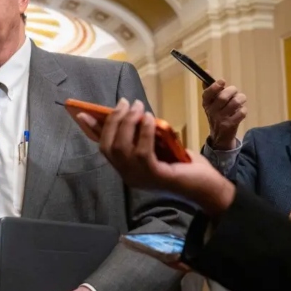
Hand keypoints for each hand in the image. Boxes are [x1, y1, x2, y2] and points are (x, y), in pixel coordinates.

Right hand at [74, 98, 235, 214]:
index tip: (83, 113)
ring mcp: (140, 177)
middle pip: (109, 147)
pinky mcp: (155, 176)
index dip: (92, 130)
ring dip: (128, 123)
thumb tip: (132, 115)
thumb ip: (143, 137)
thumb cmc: (184, 166)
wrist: (208, 187)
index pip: (103, 148)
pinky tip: (150, 118)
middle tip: (127, 103)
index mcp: (126, 169)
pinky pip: (142, 151)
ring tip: (139, 107)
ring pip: (122, 148)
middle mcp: (129, 175)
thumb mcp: (159, 147)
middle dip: (114, 121)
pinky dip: (144, 132)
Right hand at [201, 80, 246, 149]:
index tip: (222, 81)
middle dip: (232, 91)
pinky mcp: (229, 125)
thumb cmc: (217, 113)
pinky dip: (243, 109)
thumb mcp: (211, 102)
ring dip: (240, 99)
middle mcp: (211, 111)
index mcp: (206, 103)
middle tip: (235, 91)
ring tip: (240, 99)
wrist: (220, 136)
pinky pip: (241, 112)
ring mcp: (220, 119)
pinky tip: (240, 111)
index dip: (215, 86)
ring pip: (234, 103)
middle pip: (223, 96)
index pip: (207, 93)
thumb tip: (207, 71)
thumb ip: (210, 87)